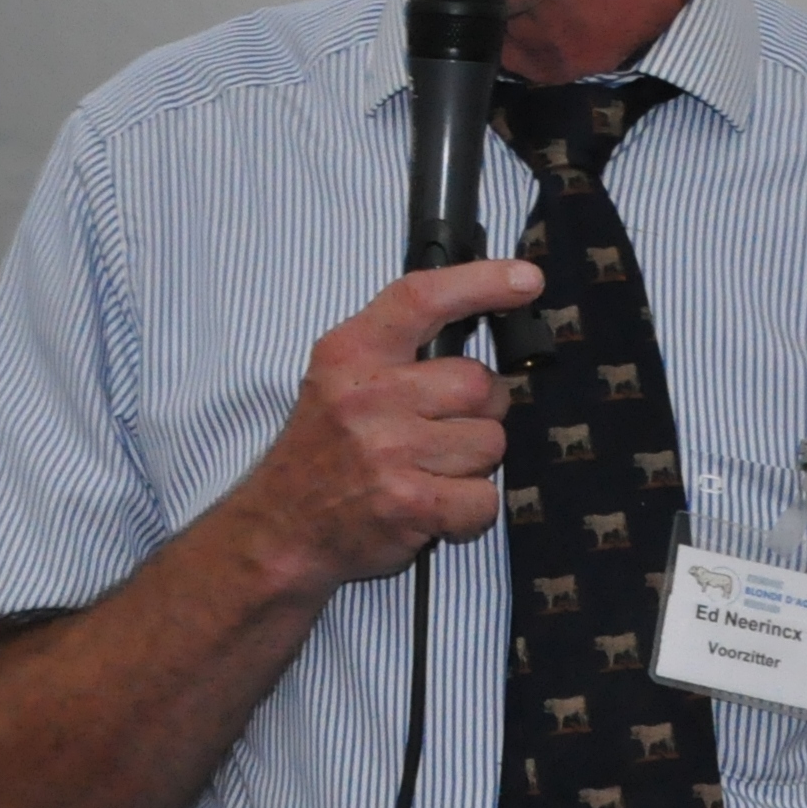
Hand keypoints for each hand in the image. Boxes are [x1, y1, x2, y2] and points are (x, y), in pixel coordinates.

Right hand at [208, 259, 544, 597]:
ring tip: (428, 473)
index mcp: (350, 353)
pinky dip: (470, 512)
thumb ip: (397, 351)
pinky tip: (436, 508)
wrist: (280, 528)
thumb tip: (482, 323)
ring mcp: (388, 450)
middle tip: (441, 431)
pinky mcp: (408, 502)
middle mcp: (368, 395)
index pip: (422, 298)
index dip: (481, 284)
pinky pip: (485, 499)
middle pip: (478, 384)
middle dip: (478, 412)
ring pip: (490, 443)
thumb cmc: (321, 453)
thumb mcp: (338, 379)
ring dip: (472, 465)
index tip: (526, 279)